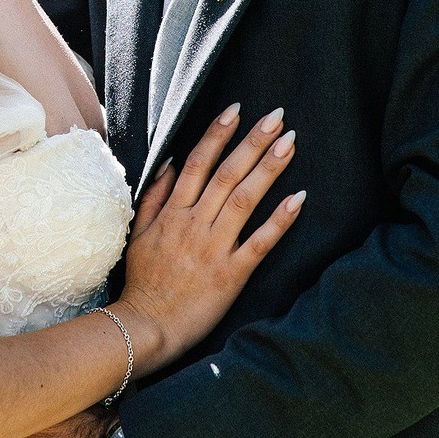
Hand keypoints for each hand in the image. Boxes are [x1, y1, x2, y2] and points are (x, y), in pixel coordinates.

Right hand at [114, 103, 303, 370]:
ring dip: (269, 169)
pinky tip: (299, 198)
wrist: (146, 327)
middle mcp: (195, 224)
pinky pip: (260, 242)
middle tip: (276, 116)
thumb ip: (154, 197)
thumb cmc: (142, 282)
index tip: (236, 110)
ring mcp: (214, 248)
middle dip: (252, 141)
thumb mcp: (139, 234)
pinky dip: (280, 220)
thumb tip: (169, 162)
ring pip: (245, 200)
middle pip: (227, 174)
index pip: (197, 163)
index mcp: (173, 213)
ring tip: (290, 143)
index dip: (217, 134)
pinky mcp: (232, 274)